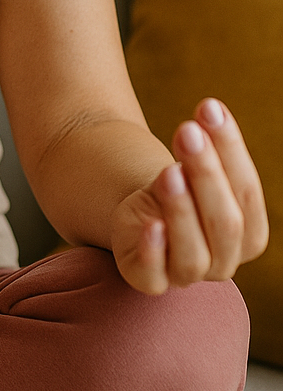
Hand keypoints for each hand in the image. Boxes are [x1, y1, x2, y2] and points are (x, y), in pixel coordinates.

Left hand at [112, 98, 269, 293]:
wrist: (140, 215)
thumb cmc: (177, 188)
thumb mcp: (193, 169)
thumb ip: (207, 151)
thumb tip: (211, 112)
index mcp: (250, 234)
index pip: (248, 192)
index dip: (232, 151)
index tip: (210, 109)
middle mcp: (225, 261)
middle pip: (226, 221)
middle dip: (207, 173)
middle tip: (187, 131)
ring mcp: (188, 275)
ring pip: (193, 251)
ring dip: (183, 209)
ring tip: (170, 170)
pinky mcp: (150, 281)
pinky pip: (154, 274)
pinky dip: (153, 250)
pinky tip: (150, 223)